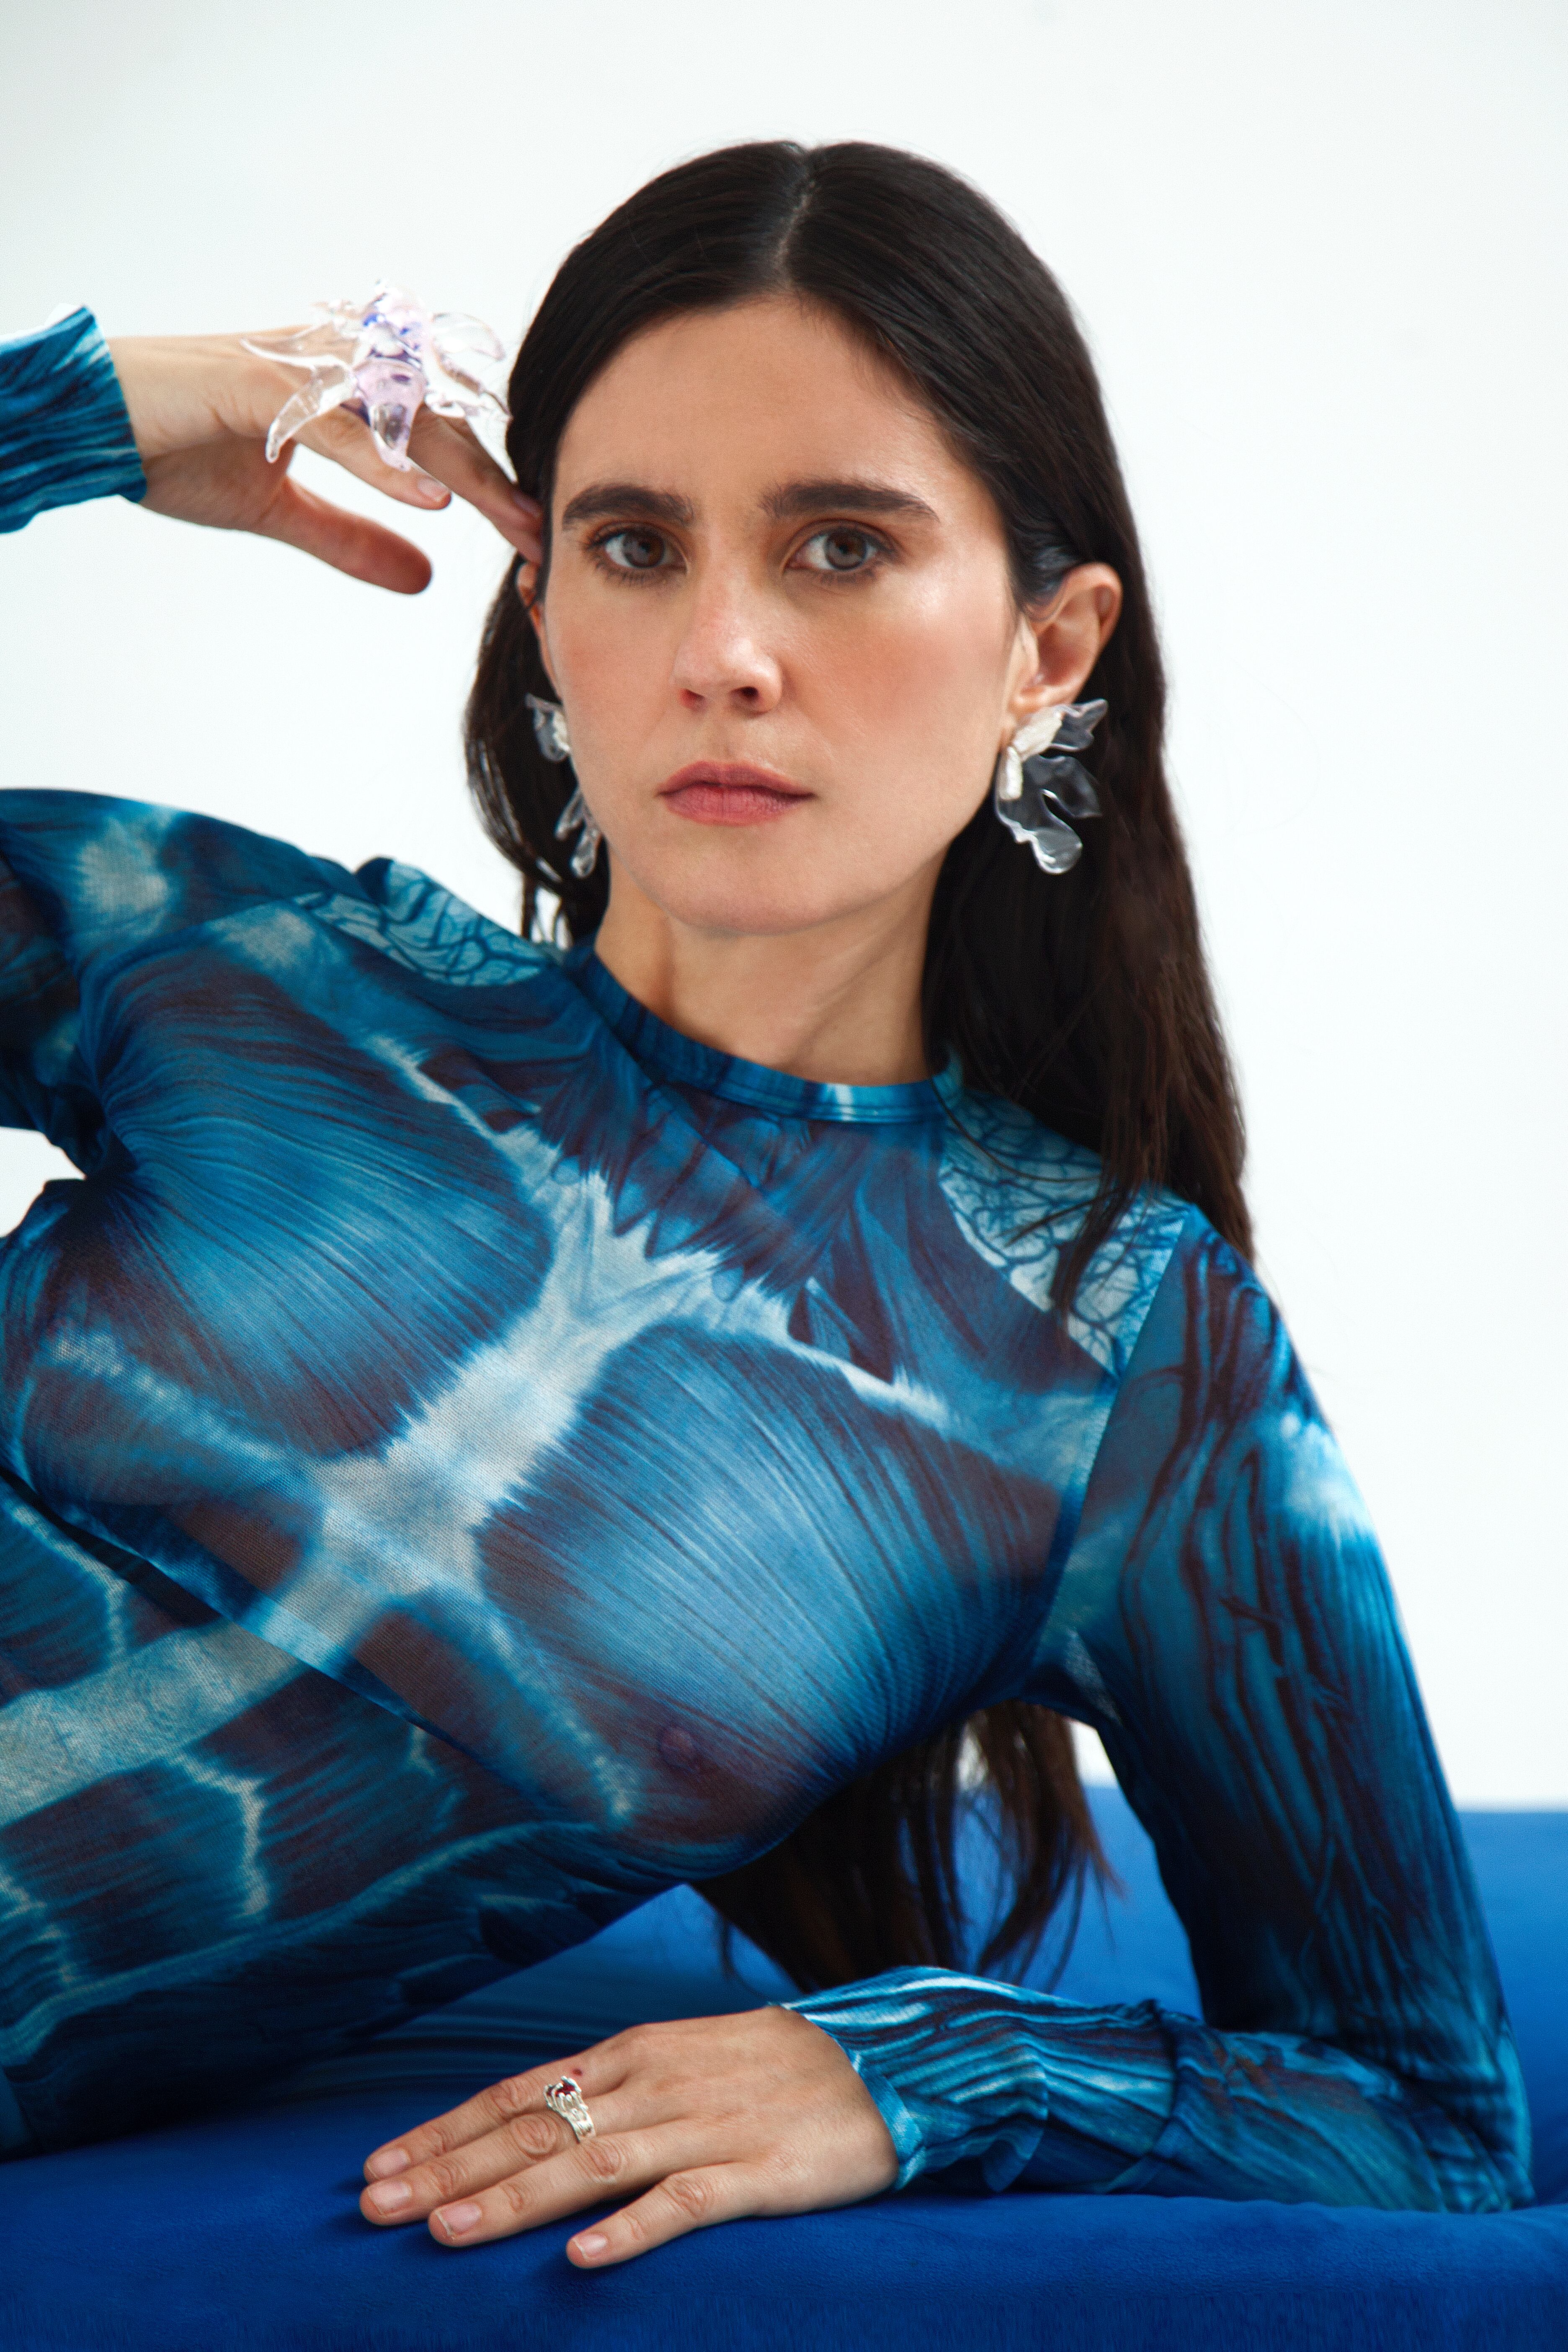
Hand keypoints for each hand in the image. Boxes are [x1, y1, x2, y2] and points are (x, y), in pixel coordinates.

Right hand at [106, 332, 542, 592]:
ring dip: (461, 471)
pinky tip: (430, 500)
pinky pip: (339, 425)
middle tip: (542, 533)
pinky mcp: (260, 383)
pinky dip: (387, 464)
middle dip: (493, 481)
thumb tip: (422, 579)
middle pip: (434, 420)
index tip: (531, 534)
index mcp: (339, 388)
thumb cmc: (178, 450)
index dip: (486, 482)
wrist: (93, 423)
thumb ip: (350, 539)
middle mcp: (329, 364)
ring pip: (400, 413)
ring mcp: (297, 367)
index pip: (433, 432)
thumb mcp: (279, 511)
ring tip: (508, 520)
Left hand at [358, 2007, 898, 2265]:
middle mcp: (654, 2085)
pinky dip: (634, 2228)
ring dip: (514, 2199)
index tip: (375, 2166)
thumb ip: (607, 2094)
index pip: (517, 2094)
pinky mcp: (758, 2172)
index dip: (444, 2131)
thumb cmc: (768, 2069)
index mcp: (632, 2055)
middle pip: (537, 2130)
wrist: (883, 2062)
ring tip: (446, 2232)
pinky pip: (687, 2203)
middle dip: (450, 2169)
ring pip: (592, 2166)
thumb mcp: (677, 2063)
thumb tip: (521, 2124)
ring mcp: (705, 2127)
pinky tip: (586, 2257)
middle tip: (376, 2206)